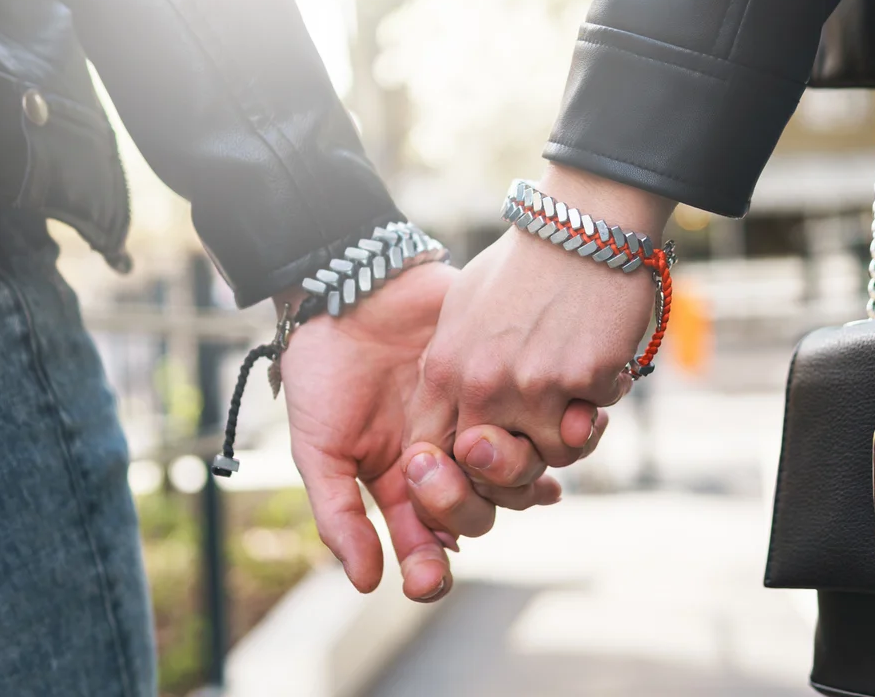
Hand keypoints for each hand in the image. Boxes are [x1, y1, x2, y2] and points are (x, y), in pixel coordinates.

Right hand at [279, 262, 561, 601]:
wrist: (352, 292)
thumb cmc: (323, 371)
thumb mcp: (318, 450)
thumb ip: (339, 515)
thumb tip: (369, 582)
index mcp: (401, 482)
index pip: (424, 541)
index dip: (428, 569)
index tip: (425, 579)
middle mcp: (446, 460)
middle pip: (478, 513)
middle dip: (465, 508)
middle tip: (433, 470)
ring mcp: (478, 422)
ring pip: (515, 478)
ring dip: (518, 485)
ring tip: (511, 475)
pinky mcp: (505, 384)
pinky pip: (541, 425)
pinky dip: (556, 443)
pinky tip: (555, 451)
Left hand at [405, 165, 674, 525]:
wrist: (582, 225)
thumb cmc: (523, 264)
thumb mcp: (464, 310)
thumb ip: (453, 367)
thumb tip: (451, 415)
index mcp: (445, 368)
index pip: (429, 449)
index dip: (455, 467)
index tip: (484, 455)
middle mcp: (482, 385)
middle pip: (491, 469)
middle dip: (520, 459)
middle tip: (543, 427)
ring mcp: (533, 386)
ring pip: (553, 455)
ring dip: (571, 429)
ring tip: (577, 387)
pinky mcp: (583, 380)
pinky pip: (594, 420)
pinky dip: (603, 397)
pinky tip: (603, 359)